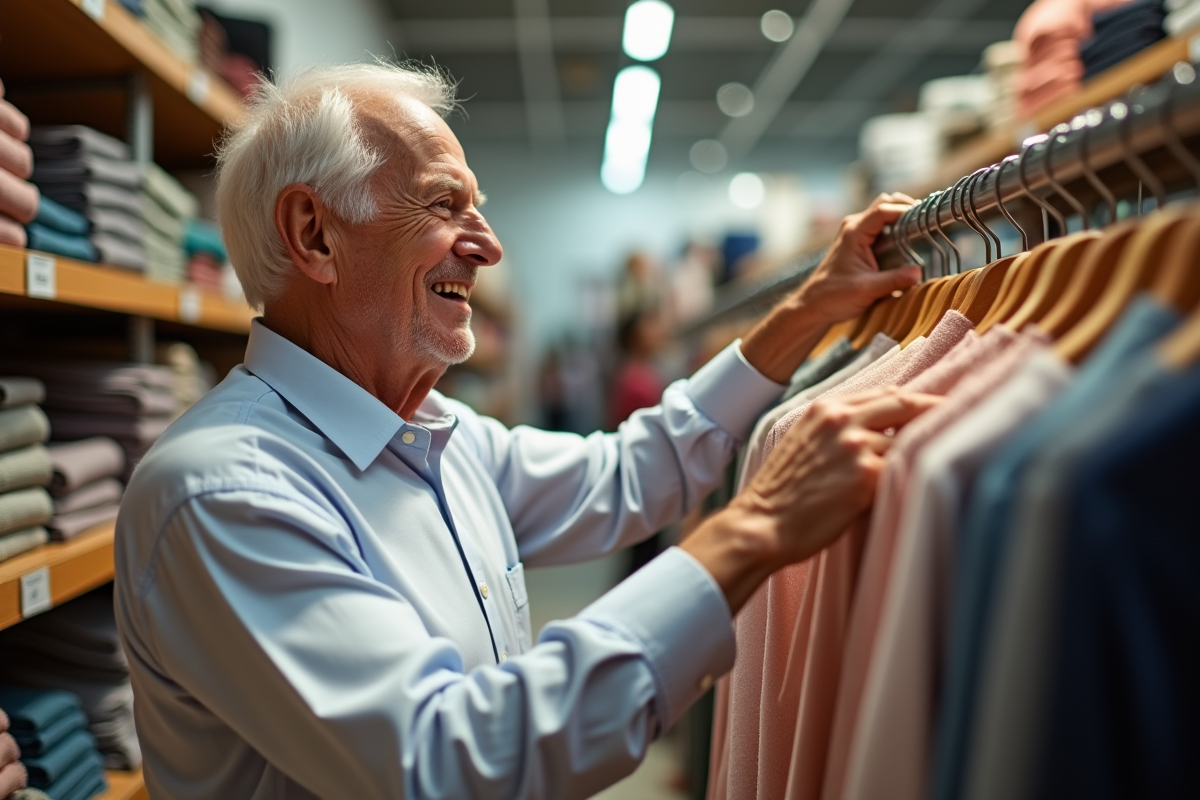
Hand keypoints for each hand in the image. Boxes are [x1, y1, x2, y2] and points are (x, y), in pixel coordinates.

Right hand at [681, 387, 939, 612]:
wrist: (762, 524)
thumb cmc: (782, 492)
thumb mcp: (804, 442)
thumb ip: (840, 428)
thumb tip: (886, 429)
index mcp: (826, 407)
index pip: (888, 393)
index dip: (920, 400)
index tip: (944, 405)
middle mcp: (842, 419)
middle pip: (907, 404)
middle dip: (938, 411)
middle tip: (969, 416)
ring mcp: (856, 445)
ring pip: (909, 442)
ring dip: (926, 454)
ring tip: (948, 462)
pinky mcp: (866, 476)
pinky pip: (905, 472)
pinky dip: (915, 479)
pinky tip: (926, 488)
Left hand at [799, 192, 922, 325]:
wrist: (814, 305)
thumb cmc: (834, 296)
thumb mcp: (867, 290)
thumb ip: (893, 280)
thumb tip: (918, 272)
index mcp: (854, 233)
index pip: (883, 209)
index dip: (905, 209)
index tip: (925, 217)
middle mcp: (854, 227)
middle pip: (884, 203)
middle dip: (905, 208)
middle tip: (925, 220)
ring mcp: (856, 234)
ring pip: (882, 214)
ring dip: (901, 217)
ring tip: (920, 229)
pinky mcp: (859, 243)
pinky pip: (880, 227)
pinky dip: (895, 228)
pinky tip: (907, 241)